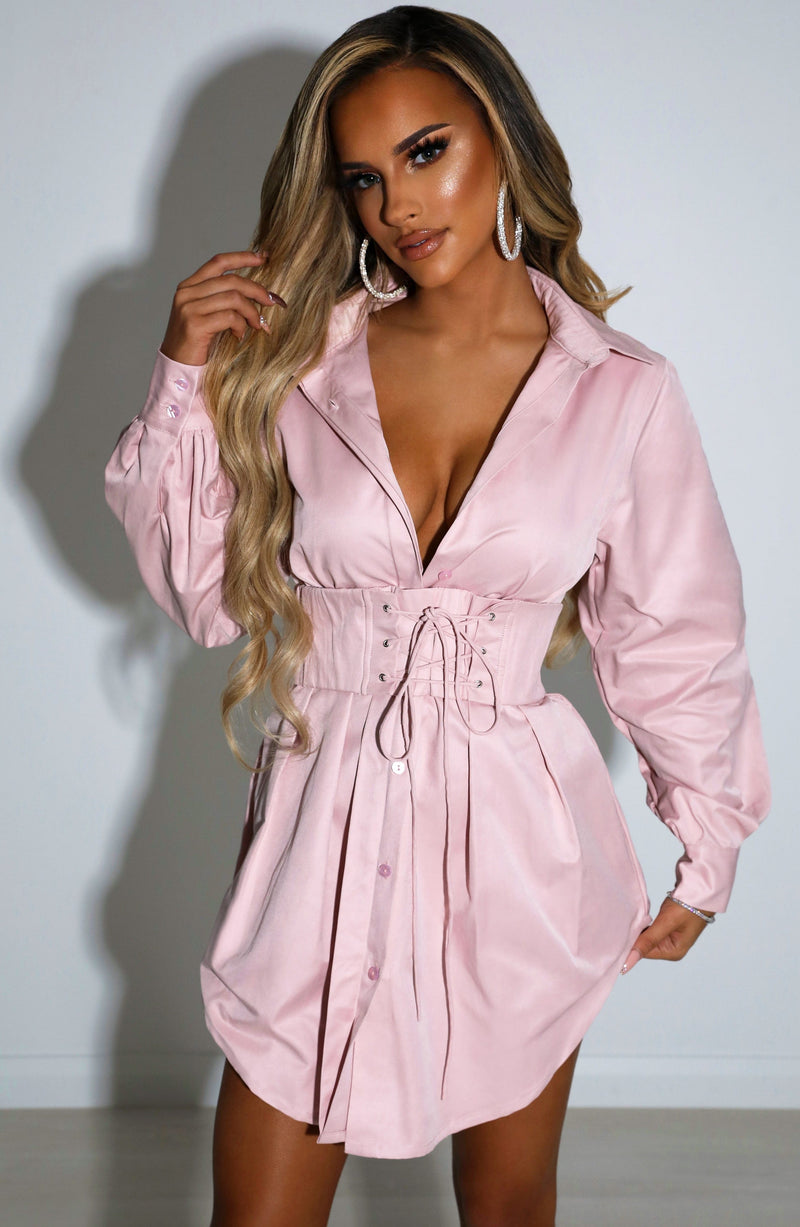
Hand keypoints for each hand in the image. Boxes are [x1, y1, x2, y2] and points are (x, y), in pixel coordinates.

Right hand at [160, 250, 286, 365]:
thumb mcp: (210, 315)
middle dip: (257, 290)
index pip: (218, 262)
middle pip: (231, 281)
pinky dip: (240, 326)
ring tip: (257, 325)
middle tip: (272, 302)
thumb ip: (225, 300)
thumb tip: (258, 293)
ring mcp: (189, 308)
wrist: (177, 368)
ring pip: (233, 298)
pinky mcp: (195, 324)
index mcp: (189, 286)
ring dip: (251, 312)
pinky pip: (229, 317)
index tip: (264, 258)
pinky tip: (239, 335)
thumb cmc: (198, 344)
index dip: (243, 257)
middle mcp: (187, 293)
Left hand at [621, 895, 715, 973]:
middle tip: (623, 925)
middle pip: (645, 946)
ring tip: (629, 921)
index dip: (632, 945)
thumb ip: (648, 941)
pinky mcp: (667, 928)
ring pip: (646, 938)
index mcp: (673, 952)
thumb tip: (629, 962)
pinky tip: (638, 918)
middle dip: (635, 937)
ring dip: (639, 930)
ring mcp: (670, 939)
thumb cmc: (687, 907)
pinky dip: (644, 925)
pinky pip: (650, 930)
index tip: (619, 934)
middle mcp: (671, 949)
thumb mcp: (666, 923)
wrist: (699, 891)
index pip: (645, 953)